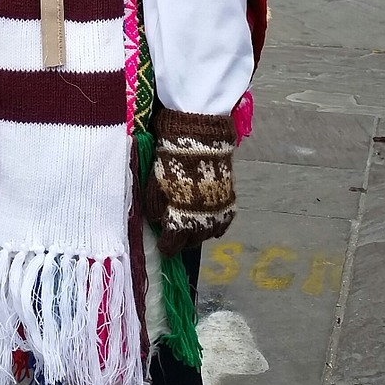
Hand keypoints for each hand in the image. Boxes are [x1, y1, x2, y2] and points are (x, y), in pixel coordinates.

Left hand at [145, 109, 236, 254]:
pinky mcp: (229, 198)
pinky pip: (224, 220)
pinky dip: (216, 224)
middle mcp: (201, 219)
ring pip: (210, 233)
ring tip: (192, 228)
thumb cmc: (171, 158)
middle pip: (193, 240)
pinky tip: (210, 221)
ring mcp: (218, 210)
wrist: (199, 136)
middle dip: (183, 240)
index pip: (173, 243)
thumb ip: (155, 207)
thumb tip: (158, 222)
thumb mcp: (154, 183)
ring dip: (199, 233)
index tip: (164, 247)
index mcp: (180, 217)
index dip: (167, 247)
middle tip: (176, 237)